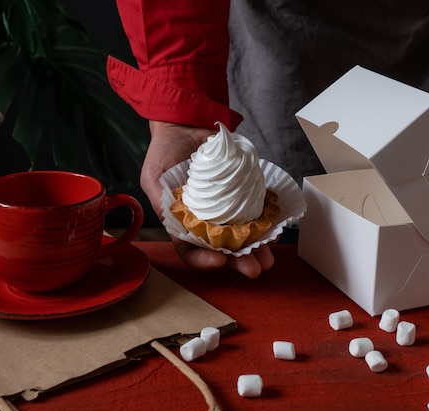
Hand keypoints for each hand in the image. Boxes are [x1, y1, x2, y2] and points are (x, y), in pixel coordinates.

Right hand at [141, 121, 274, 277]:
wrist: (186, 124)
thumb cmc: (164, 153)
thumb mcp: (154, 177)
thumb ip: (162, 201)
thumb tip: (174, 223)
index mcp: (184, 223)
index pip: (192, 250)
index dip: (203, 260)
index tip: (218, 259)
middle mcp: (208, 220)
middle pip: (224, 248)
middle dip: (240, 261)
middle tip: (254, 269)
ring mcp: (228, 207)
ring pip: (244, 234)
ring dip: (259, 247)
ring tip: (269, 257)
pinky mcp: (244, 191)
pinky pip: (257, 209)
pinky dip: (267, 220)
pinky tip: (274, 227)